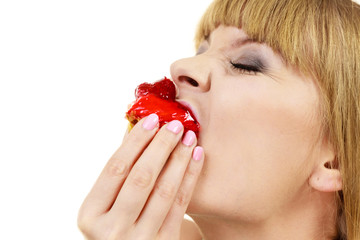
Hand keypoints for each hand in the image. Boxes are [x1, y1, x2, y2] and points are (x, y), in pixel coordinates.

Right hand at [78, 114, 203, 239]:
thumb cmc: (119, 224)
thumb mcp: (106, 206)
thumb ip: (119, 176)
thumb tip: (139, 130)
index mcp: (90, 215)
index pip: (115, 169)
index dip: (135, 141)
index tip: (152, 119)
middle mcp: (112, 230)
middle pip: (141, 177)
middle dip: (161, 146)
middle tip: (175, 124)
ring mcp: (140, 239)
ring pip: (164, 190)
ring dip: (179, 158)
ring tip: (189, 137)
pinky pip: (181, 204)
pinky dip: (190, 176)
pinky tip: (196, 157)